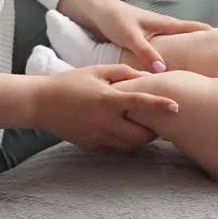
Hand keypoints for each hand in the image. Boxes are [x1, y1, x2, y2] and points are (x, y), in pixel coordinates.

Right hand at [32, 63, 178, 150]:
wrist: (40, 104)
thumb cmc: (70, 82)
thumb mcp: (96, 70)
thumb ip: (123, 71)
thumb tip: (146, 75)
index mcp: (107, 98)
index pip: (140, 102)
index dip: (160, 105)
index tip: (177, 106)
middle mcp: (104, 120)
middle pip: (141, 135)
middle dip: (154, 131)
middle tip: (160, 122)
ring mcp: (97, 136)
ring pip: (130, 146)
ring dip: (141, 138)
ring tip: (144, 128)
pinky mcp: (91, 145)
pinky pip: (115, 148)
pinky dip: (124, 142)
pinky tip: (124, 131)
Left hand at [57, 0, 211, 67]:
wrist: (92, 11)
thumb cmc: (112, 19)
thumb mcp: (130, 36)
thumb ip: (145, 52)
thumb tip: (163, 71)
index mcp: (162, 23)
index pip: (191, 28)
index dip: (207, 33)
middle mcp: (159, 28)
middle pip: (185, 37)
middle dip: (200, 46)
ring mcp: (151, 35)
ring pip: (172, 47)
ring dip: (183, 55)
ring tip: (196, 70)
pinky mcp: (140, 42)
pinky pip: (158, 54)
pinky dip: (165, 61)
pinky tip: (166, 73)